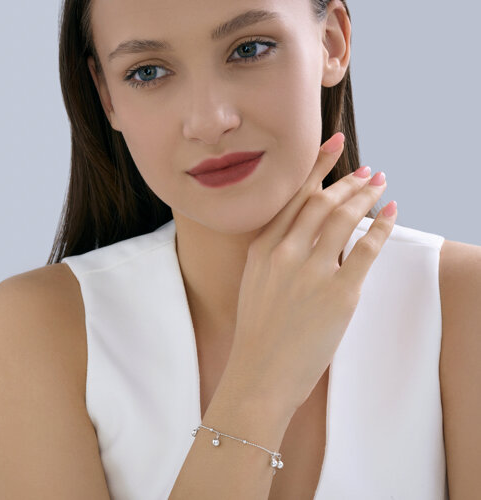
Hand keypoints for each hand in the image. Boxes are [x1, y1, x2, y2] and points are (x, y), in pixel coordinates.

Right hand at [223, 133, 396, 418]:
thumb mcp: (255, 283)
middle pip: (321, 201)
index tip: (332, 146)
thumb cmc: (257, 333)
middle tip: (368, 170)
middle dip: (348, 181)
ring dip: (365, 196)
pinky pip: (366, 249)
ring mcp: (311, 272)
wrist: (258, 373)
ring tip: (381, 184)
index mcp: (262, 248)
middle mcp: (285, 253)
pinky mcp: (338, 293)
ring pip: (343, 217)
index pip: (294, 198)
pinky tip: (392, 212)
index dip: (316, 168)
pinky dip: (382, 226)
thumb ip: (275, 254)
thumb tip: (307, 234)